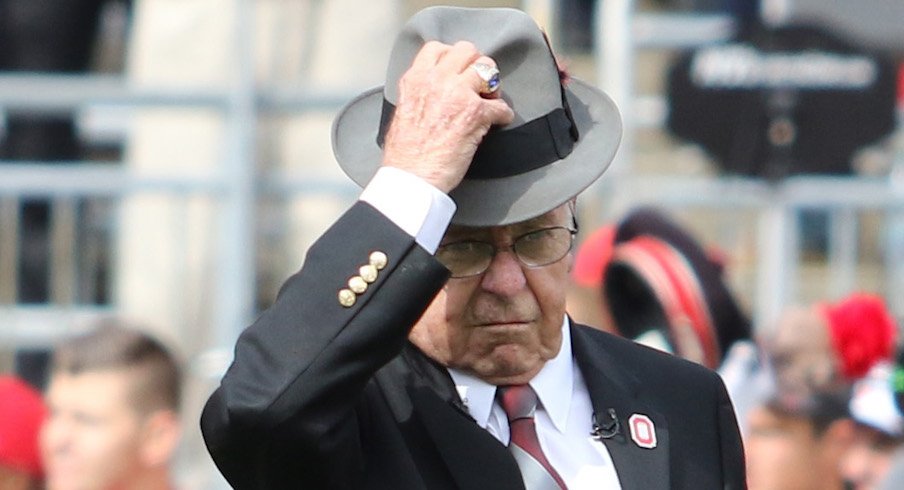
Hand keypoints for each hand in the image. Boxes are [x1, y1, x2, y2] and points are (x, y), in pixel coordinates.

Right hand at [381, 41, 514, 193]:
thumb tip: (432, 95)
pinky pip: (501, 106)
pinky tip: (499, 122)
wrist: (411, 177)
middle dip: (476, 66)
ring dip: (492, 85)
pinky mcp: (476, 114)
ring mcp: (458, 94)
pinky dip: (504, 115)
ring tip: (489, 100)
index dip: (453, 58)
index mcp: (416, 79)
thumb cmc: (404, 154)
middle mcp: (437, 80)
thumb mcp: (402, 112)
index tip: (458, 71)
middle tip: (478, 85)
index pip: (437, 48)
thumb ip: (418, 94)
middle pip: (468, 51)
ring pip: (488, 69)